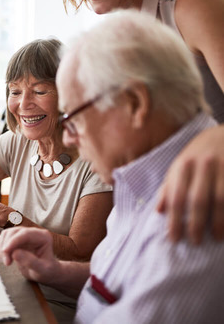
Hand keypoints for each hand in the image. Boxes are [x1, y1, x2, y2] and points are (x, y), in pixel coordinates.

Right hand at [0, 227, 60, 284]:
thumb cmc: (47, 271)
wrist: (46, 273)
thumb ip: (30, 261)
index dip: (13, 241)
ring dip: (3, 247)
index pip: (25, 234)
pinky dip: (1, 248)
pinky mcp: (17, 239)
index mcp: (43, 237)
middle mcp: (33, 233)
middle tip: (7, 263)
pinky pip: (4, 238)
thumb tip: (15, 253)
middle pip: (14, 232)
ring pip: (7, 233)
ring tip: (8, 261)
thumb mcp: (42, 270)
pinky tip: (6, 258)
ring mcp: (24, 235)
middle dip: (7, 246)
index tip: (5, 251)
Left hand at [157, 125, 223, 243]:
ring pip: (220, 200)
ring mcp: (222, 167)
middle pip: (198, 201)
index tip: (174, 239)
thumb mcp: (178, 166)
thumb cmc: (196, 155)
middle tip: (194, 242)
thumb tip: (159, 210)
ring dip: (218, 222)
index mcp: (182, 166)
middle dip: (195, 224)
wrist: (221, 134)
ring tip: (215, 238)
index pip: (176, 197)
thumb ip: (168, 187)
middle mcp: (201, 166)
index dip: (174, 220)